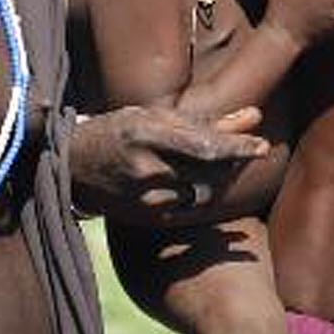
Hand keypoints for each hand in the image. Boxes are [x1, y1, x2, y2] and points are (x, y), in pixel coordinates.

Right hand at [67, 105, 270, 217]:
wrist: (72, 167)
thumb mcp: (156, 116)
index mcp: (147, 133)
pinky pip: (189, 209)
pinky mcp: (146, 217)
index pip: (205, 146)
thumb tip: (254, 115)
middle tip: (250, 150)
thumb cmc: (119, 131)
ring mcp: (145, 197)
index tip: (262, 147)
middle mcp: (146, 167)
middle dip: (234, 163)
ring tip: (222, 164)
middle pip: (209, 172)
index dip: (238, 148)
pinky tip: (200, 183)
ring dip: (219, 180)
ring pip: (203, 193)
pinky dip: (201, 195)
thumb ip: (207, 120)